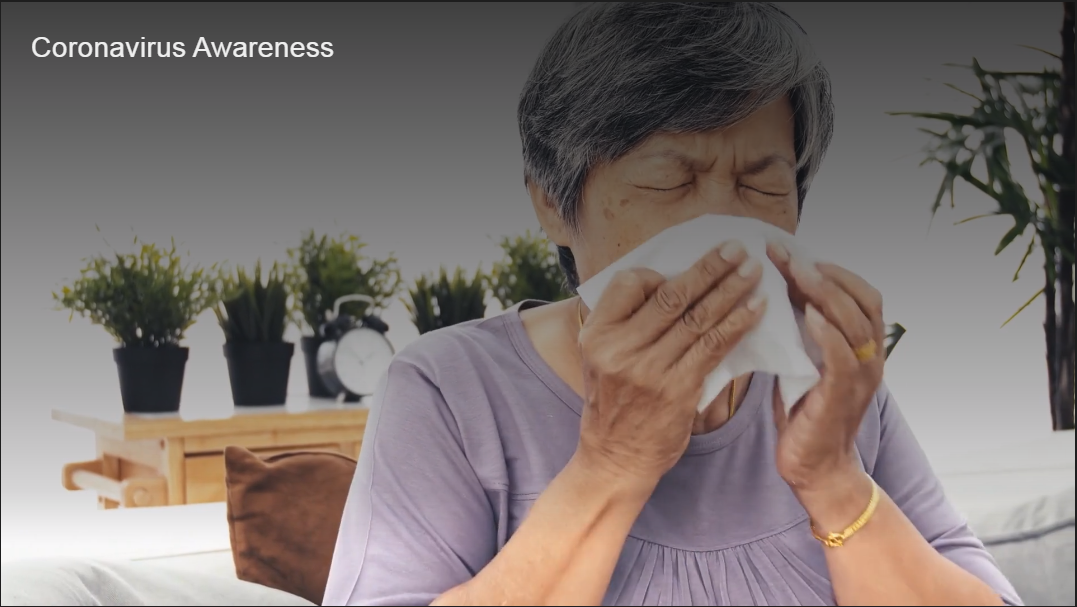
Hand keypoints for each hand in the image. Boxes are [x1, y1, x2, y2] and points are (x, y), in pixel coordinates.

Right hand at [574, 241, 767, 491]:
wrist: (616, 458)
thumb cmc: (615, 402)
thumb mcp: (602, 358)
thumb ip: (628, 323)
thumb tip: (675, 283)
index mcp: (597, 334)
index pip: (630, 283)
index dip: (661, 273)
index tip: (688, 270)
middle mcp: (619, 348)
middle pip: (671, 296)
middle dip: (709, 268)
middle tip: (736, 248)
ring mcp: (649, 370)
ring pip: (697, 318)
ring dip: (730, 290)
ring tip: (753, 270)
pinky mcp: (677, 390)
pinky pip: (713, 347)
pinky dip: (737, 324)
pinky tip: (756, 309)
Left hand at [765, 241, 884, 517]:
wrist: (816, 468)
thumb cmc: (806, 412)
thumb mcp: (805, 361)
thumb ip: (802, 331)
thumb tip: (774, 289)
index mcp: (863, 346)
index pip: (862, 292)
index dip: (832, 267)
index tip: (793, 250)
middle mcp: (871, 357)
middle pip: (860, 298)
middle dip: (822, 270)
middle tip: (784, 251)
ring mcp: (861, 378)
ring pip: (854, 322)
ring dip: (823, 292)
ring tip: (793, 270)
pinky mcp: (842, 399)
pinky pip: (843, 359)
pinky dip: (827, 333)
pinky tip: (807, 315)